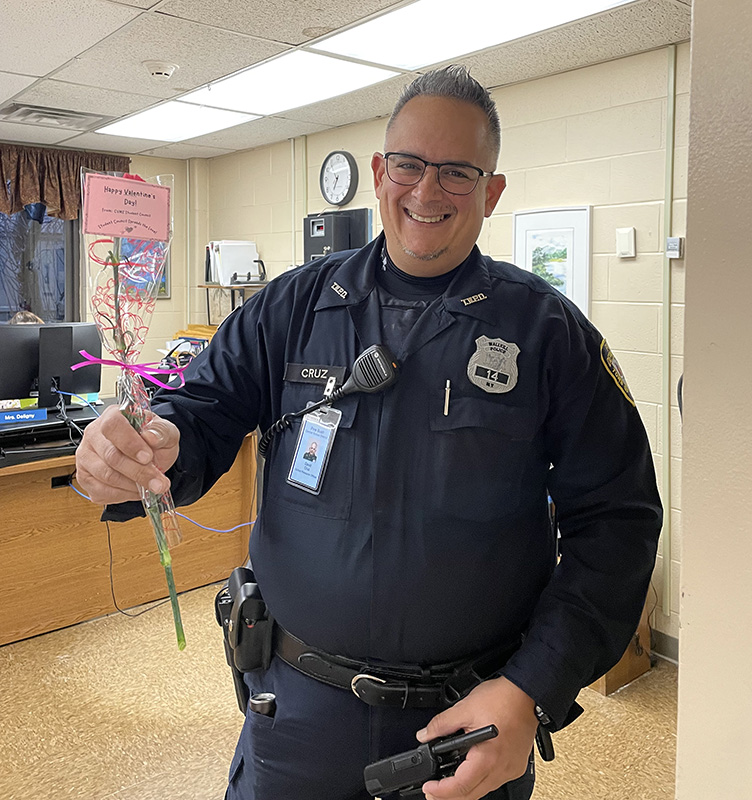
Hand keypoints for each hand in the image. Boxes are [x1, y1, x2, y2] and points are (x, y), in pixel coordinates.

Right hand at [75, 404, 179, 504]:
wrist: (149, 456)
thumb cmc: (153, 441)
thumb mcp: (166, 432)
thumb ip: (162, 432)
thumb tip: (151, 437)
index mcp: (113, 416)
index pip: (113, 426)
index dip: (130, 443)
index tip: (148, 457)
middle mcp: (94, 434)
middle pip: (111, 456)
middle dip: (139, 472)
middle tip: (159, 482)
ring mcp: (86, 456)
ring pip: (106, 476)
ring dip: (133, 485)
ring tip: (152, 486)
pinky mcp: (85, 477)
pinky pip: (101, 491)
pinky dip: (123, 494)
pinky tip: (136, 490)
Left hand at [416, 677, 537, 799]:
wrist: (526, 693)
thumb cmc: (503, 699)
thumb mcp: (465, 708)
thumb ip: (441, 724)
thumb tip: (425, 735)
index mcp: (487, 758)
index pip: (460, 787)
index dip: (440, 791)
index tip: (428, 788)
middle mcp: (502, 769)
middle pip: (472, 796)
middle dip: (449, 796)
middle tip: (433, 792)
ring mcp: (511, 769)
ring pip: (484, 790)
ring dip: (465, 790)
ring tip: (448, 783)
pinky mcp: (516, 765)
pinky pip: (495, 781)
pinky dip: (479, 781)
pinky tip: (470, 772)